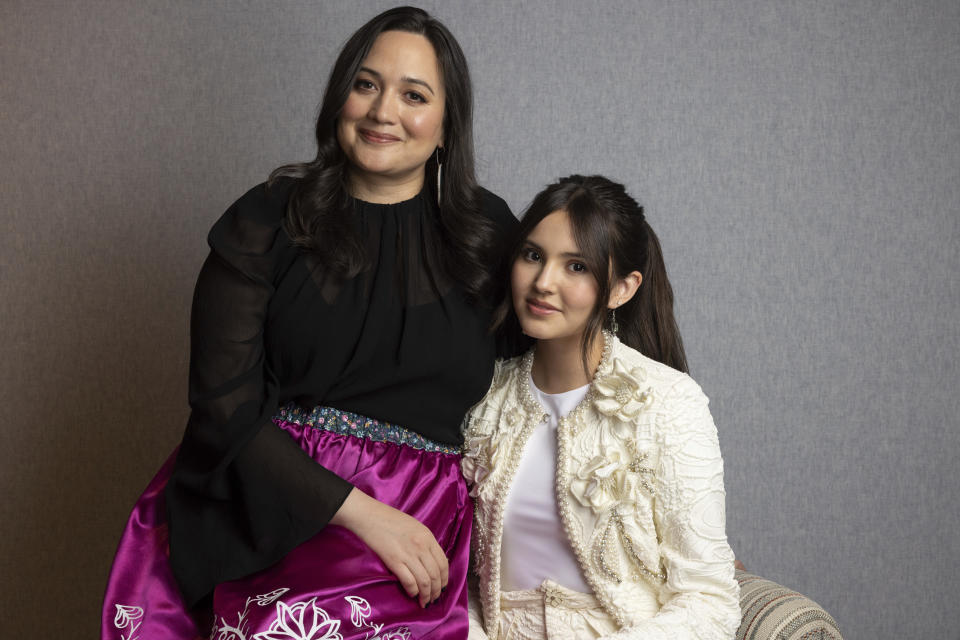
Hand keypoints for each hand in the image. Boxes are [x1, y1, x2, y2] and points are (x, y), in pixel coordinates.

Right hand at [331, 488, 447, 607]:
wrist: (369, 516)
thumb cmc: (390, 519)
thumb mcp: (415, 527)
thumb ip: (425, 542)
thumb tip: (431, 561)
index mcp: (428, 537)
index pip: (443, 563)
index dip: (444, 579)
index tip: (442, 587)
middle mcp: (421, 546)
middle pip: (435, 575)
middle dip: (436, 591)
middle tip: (434, 599)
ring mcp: (408, 554)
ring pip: (424, 581)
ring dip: (426, 595)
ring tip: (424, 602)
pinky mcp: (394, 561)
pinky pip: (409, 581)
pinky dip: (413, 591)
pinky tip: (412, 594)